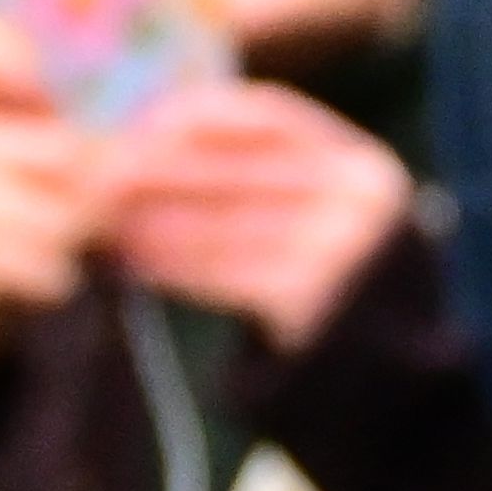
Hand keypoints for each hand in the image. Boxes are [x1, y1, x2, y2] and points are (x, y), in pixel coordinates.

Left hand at [92, 76, 417, 354]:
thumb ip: (267, 171)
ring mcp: (342, 249)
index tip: (138, 122)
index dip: (196, 113)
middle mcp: (360, 199)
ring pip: (224, 222)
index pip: (267, 114)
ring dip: (154, 220)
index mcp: (365, 163)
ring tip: (104, 219)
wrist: (393, 376)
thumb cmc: (339, 279)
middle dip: (161, 170)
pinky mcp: (313, 299)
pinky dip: (173, 265)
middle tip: (98, 173)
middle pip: (238, 169)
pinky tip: (132, 260)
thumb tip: (154, 131)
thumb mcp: (327, 211)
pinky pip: (224, 272)